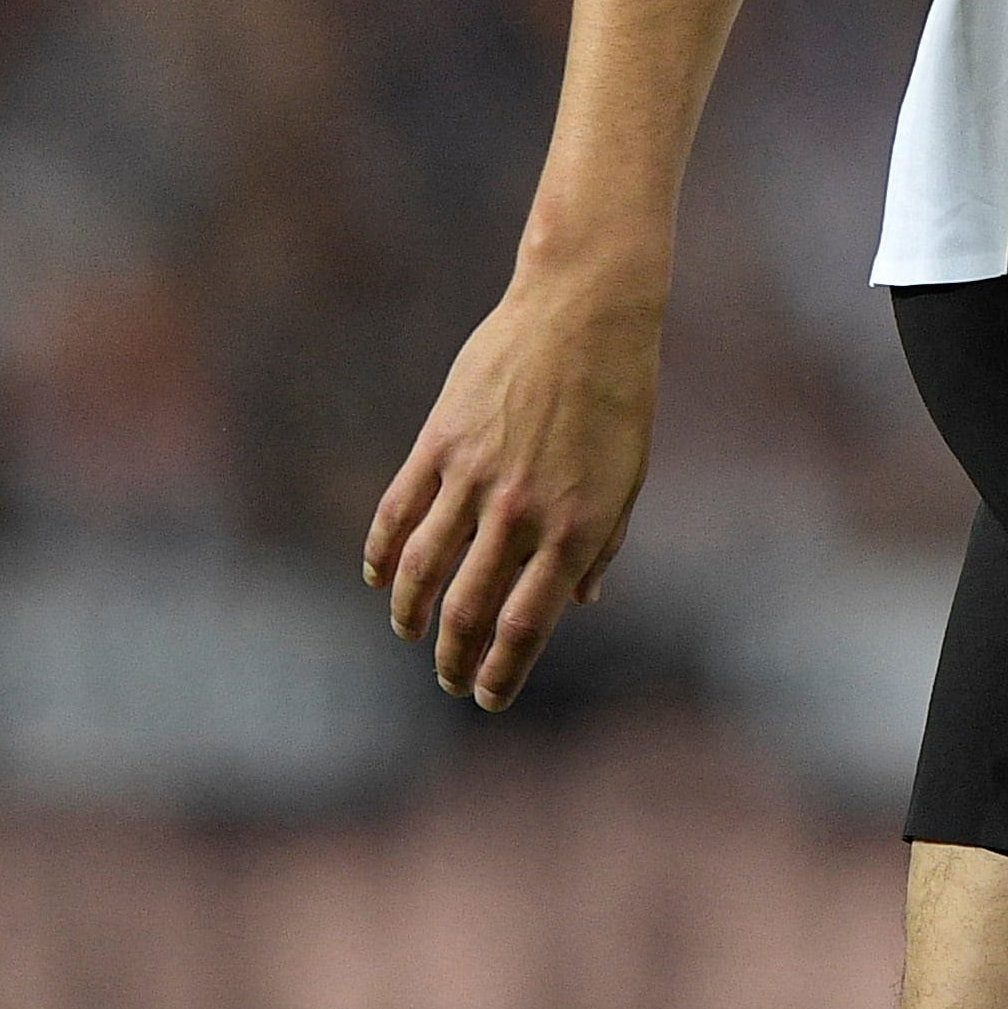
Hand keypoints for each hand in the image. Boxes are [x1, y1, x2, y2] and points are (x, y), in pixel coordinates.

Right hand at [362, 264, 662, 707]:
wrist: (585, 310)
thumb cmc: (619, 395)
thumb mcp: (627, 477)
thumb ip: (601, 545)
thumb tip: (579, 603)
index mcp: (577, 530)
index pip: (525, 630)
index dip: (501, 675)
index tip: (487, 697)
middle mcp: (522, 512)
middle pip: (468, 612)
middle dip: (452, 659)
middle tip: (448, 678)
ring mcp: (476, 476)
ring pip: (421, 570)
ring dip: (410, 614)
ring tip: (410, 633)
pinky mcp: (441, 441)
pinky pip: (398, 511)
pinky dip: (381, 553)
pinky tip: (380, 578)